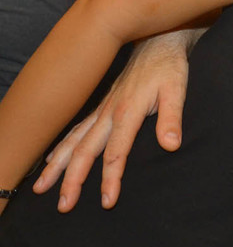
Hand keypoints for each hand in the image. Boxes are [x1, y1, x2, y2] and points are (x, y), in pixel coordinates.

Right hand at [32, 30, 193, 210]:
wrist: (157, 41)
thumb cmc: (169, 66)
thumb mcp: (177, 89)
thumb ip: (172, 118)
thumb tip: (171, 145)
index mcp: (127, 111)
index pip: (116, 153)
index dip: (111, 179)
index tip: (107, 201)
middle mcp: (108, 112)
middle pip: (86, 151)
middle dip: (73, 180)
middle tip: (63, 205)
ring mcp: (102, 109)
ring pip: (74, 141)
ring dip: (58, 166)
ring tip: (40, 188)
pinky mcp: (101, 105)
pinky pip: (76, 129)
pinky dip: (62, 146)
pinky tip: (52, 159)